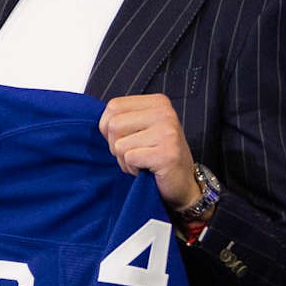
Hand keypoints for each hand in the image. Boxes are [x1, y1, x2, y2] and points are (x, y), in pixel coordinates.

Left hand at [98, 94, 199, 212]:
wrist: (183, 184)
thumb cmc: (158, 156)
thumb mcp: (142, 129)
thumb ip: (124, 118)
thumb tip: (102, 122)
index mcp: (158, 102)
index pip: (114, 106)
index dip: (109, 128)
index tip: (127, 139)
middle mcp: (165, 112)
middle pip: (113, 125)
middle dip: (116, 146)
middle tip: (135, 155)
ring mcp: (168, 132)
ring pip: (120, 145)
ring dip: (125, 161)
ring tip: (142, 163)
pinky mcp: (167, 153)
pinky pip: (130, 159)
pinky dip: (133, 169)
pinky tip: (148, 170)